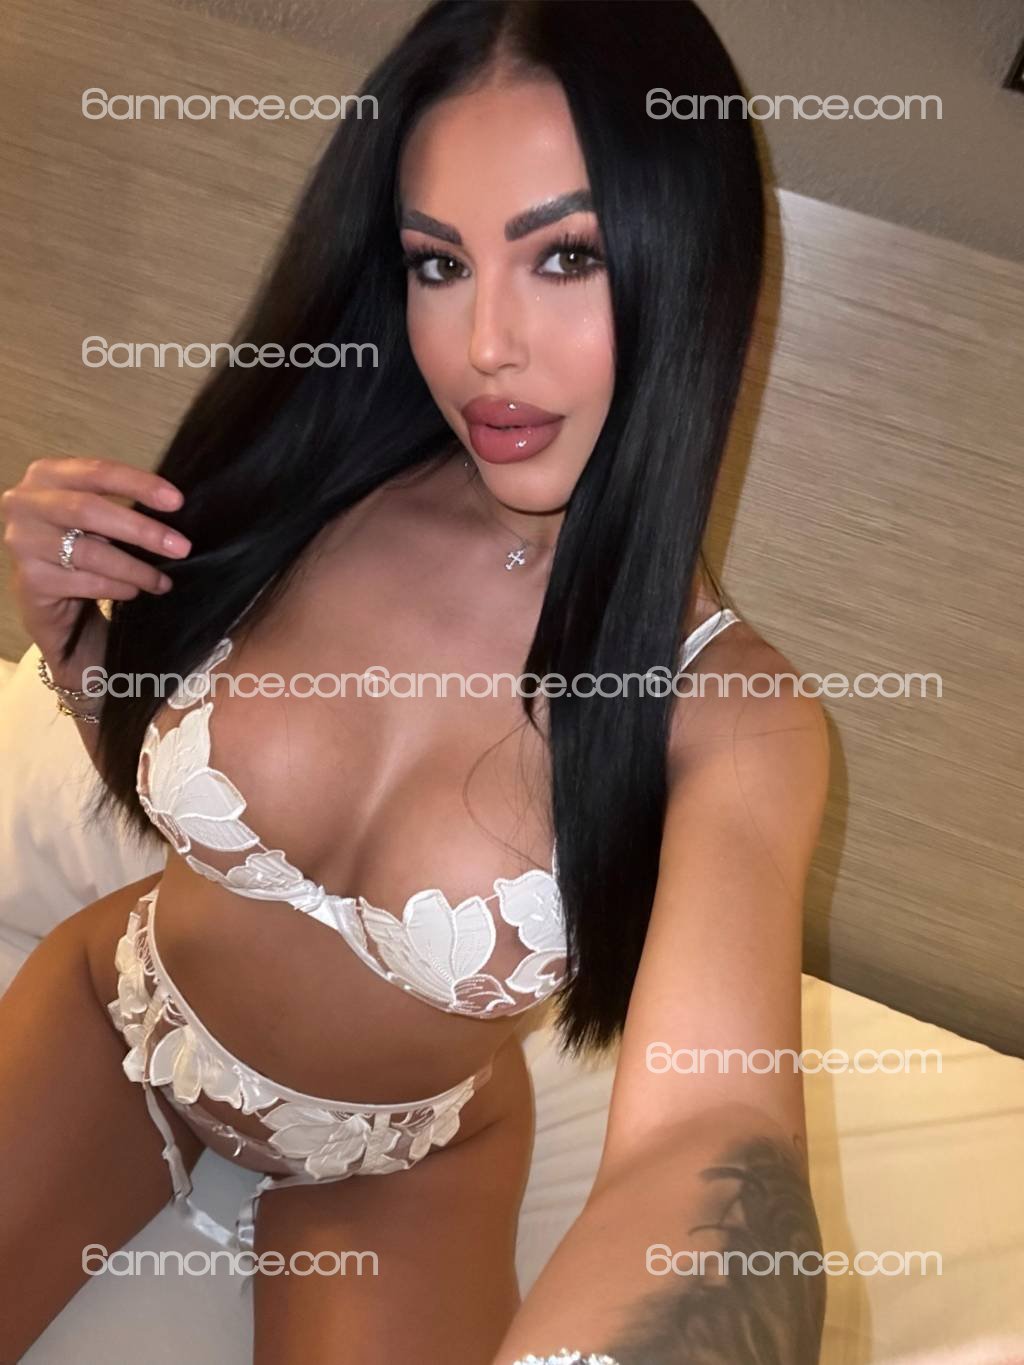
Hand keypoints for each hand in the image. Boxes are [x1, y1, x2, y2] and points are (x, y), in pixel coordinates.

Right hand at [0, 455, 191, 660]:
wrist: (44, 595)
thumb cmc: (76, 545)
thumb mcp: (93, 516)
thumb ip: (117, 505)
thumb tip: (172, 509)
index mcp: (46, 476)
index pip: (97, 472)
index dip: (139, 484)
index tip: (176, 501)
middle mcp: (25, 503)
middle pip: (89, 510)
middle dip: (142, 530)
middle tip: (180, 547)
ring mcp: (22, 542)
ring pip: (90, 552)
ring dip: (135, 568)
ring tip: (162, 580)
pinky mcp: (30, 580)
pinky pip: (84, 582)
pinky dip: (116, 587)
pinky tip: (133, 591)